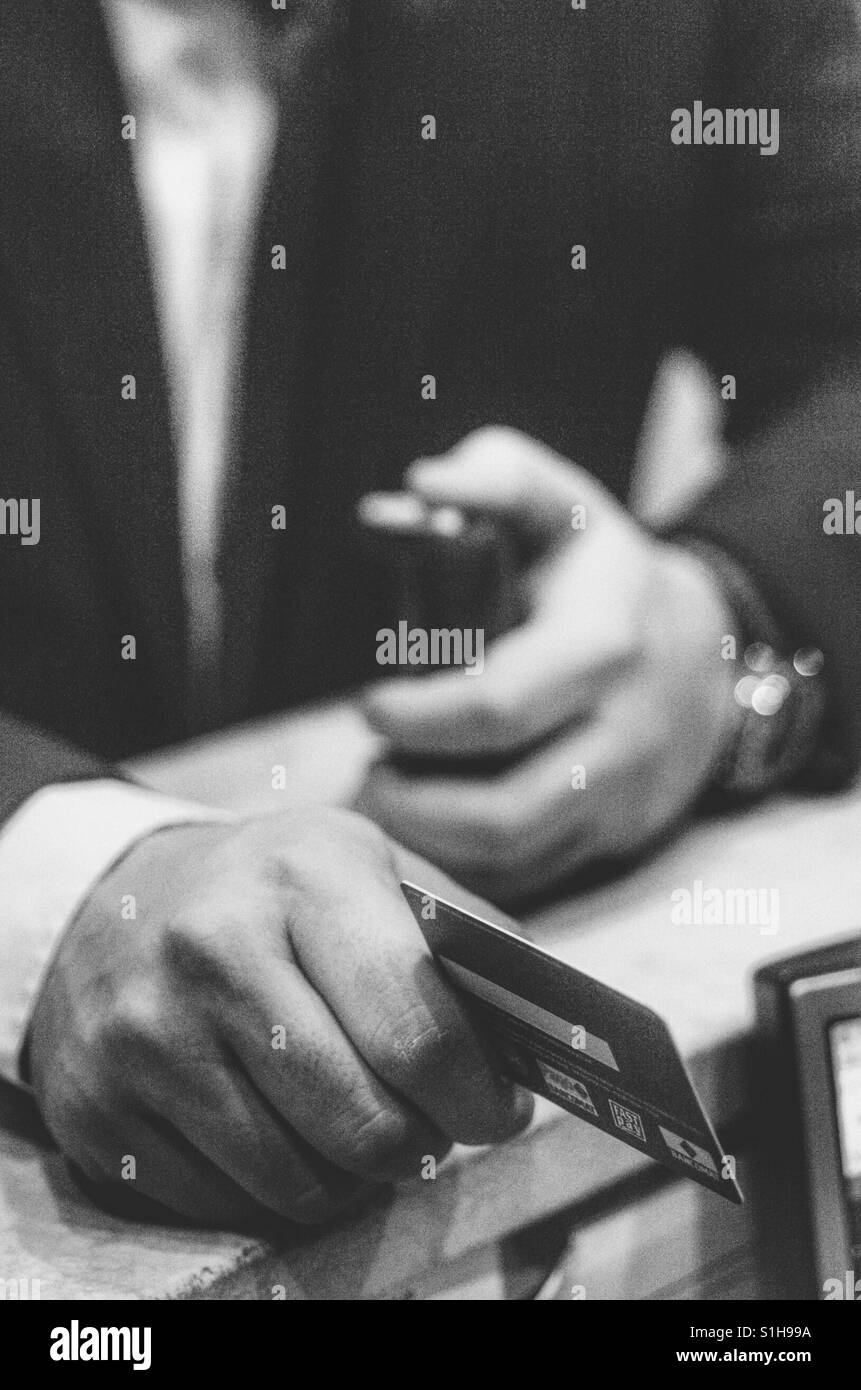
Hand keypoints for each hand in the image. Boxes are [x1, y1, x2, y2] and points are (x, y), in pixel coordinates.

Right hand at [27, 807, 531, 1224]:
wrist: (107, 897)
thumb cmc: (266, 885)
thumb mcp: (363, 861)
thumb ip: (457, 935)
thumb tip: (541, 1034)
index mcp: (302, 877)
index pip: (418, 1030)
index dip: (478, 1096)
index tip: (497, 1109)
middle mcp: (214, 951)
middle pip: (365, 1125)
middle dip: (420, 1143)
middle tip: (428, 1123)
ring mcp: (146, 1036)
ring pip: (299, 1183)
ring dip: (350, 1175)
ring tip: (353, 1123)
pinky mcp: (99, 1108)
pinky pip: (225, 1203)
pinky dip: (274, 1188)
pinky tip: (278, 1131)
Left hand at [358, 428, 739, 899]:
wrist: (705, 653)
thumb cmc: (607, 576)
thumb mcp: (563, 505)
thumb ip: (497, 477)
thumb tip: (422, 484)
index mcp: (602, 645)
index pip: (497, 708)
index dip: (416, 719)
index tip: (370, 707)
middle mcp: (621, 734)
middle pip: (503, 811)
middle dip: (411, 805)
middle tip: (367, 774)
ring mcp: (623, 798)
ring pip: (514, 858)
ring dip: (429, 844)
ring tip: (385, 800)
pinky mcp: (615, 839)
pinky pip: (532, 880)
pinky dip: (464, 870)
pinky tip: (424, 834)